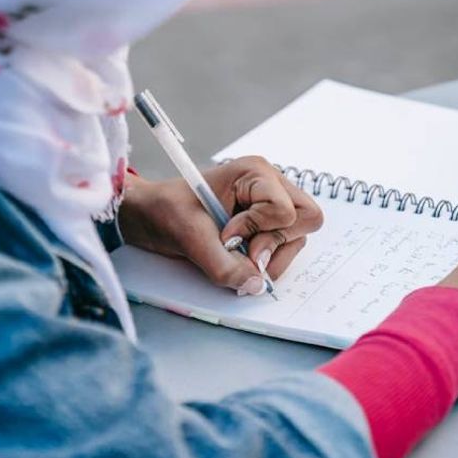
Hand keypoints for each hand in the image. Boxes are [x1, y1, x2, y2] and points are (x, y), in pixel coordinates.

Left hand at [118, 156, 323, 294]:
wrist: (150, 216)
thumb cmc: (166, 212)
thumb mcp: (189, 238)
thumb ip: (223, 265)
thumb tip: (256, 285)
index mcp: (254, 173)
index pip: (285, 210)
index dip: (258, 230)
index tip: (226, 235)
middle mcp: (270, 184)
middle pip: (307, 218)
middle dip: (277, 243)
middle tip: (246, 252)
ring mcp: (272, 204)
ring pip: (299, 237)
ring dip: (272, 255)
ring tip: (238, 256)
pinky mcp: (268, 224)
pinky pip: (287, 247)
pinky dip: (268, 260)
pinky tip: (241, 257)